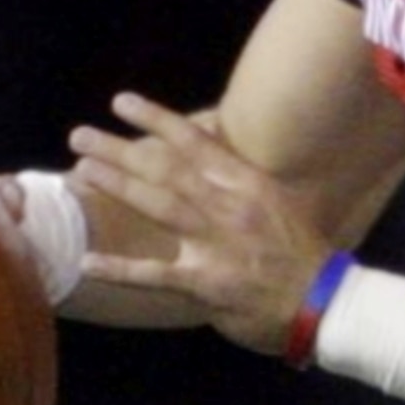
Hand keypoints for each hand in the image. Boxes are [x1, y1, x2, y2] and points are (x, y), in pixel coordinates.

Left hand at [66, 93, 323, 354]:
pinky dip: (120, 270)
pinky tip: (88, 263)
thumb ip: (240, 180)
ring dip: (116, 187)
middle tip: (80, 136)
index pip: (194, 141)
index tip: (121, 102)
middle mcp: (227, 205)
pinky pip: (155, 274)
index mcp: (245, 183)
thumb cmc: (302, 253)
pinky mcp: (206, 283)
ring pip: (157, 206)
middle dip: (119, 150)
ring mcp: (215, 243)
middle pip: (164, 169)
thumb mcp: (276, 202)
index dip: (155, 119)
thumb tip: (210, 151)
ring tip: (81, 172)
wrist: (324, 302)